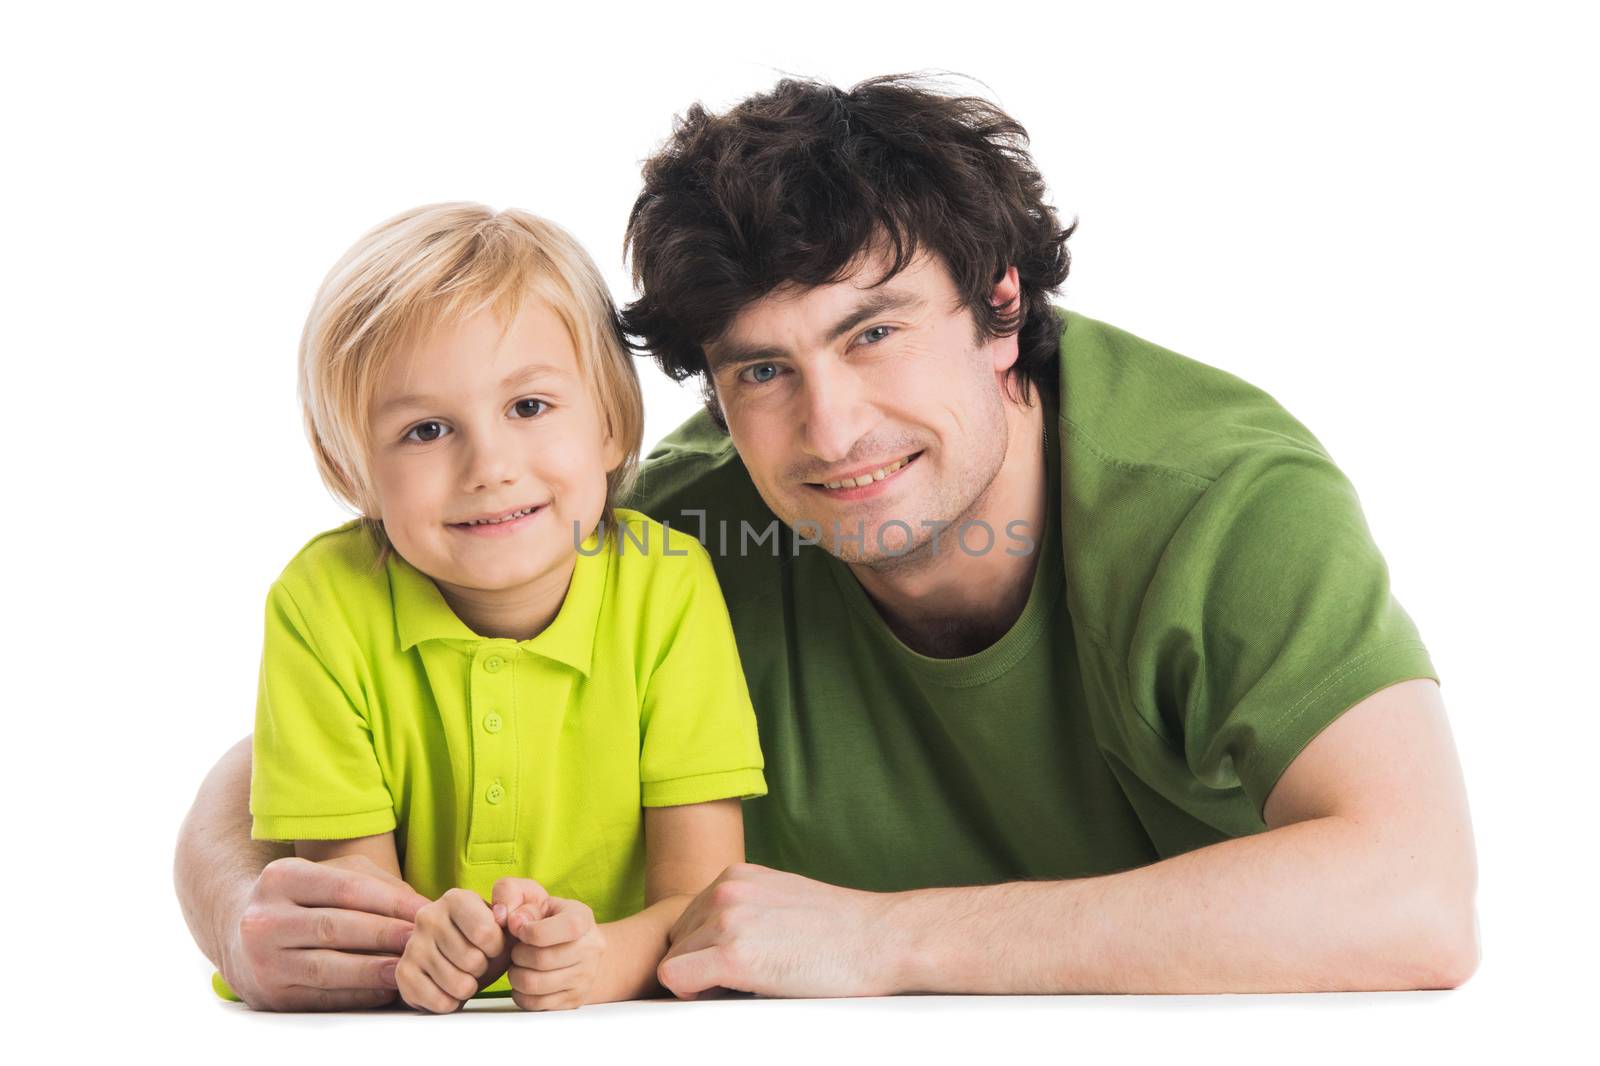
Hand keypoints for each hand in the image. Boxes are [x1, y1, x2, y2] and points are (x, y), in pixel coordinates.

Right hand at [222, 853, 428, 1010]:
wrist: (236, 932)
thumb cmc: (301, 898)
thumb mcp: (330, 874)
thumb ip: (375, 884)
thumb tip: (418, 908)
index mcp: (282, 878)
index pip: (345, 888)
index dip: (390, 902)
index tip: (425, 912)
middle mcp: (265, 919)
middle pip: (335, 928)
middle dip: (384, 935)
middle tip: (422, 941)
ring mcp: (263, 960)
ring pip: (326, 968)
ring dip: (373, 970)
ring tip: (408, 969)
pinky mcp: (270, 995)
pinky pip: (320, 998)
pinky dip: (357, 995)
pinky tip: (383, 990)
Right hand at [397, 889, 507, 1013]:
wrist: (457, 959)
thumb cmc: (485, 940)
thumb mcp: (507, 923)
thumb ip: (518, 912)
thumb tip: (505, 915)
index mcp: (455, 898)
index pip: (485, 933)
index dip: (497, 948)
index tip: (493, 945)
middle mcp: (428, 916)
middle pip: (472, 960)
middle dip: (483, 968)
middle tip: (477, 962)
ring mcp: (413, 945)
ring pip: (458, 984)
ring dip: (470, 986)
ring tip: (465, 974)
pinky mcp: (404, 974)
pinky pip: (440, 1002)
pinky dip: (453, 1002)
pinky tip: (450, 988)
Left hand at [500, 878, 606, 1010]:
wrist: (575, 946)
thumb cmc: (546, 919)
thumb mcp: (533, 897)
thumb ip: (513, 893)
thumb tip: (509, 919)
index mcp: (583, 918)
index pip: (565, 928)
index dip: (532, 931)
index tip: (519, 930)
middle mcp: (591, 949)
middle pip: (542, 960)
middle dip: (518, 955)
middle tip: (516, 950)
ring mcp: (585, 978)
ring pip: (535, 985)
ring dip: (516, 975)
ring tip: (519, 965)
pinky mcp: (574, 1001)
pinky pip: (535, 1004)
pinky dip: (520, 993)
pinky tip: (524, 979)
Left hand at [657, 863, 896, 998]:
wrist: (880, 939)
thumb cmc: (840, 929)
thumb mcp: (782, 898)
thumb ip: (744, 907)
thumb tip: (712, 939)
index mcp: (736, 875)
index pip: (687, 919)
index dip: (703, 948)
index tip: (733, 964)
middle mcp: (726, 891)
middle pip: (677, 940)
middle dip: (699, 963)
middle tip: (743, 979)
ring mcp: (727, 921)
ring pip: (674, 960)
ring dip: (702, 980)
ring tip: (748, 984)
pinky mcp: (733, 955)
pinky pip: (675, 978)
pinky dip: (694, 993)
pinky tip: (731, 994)